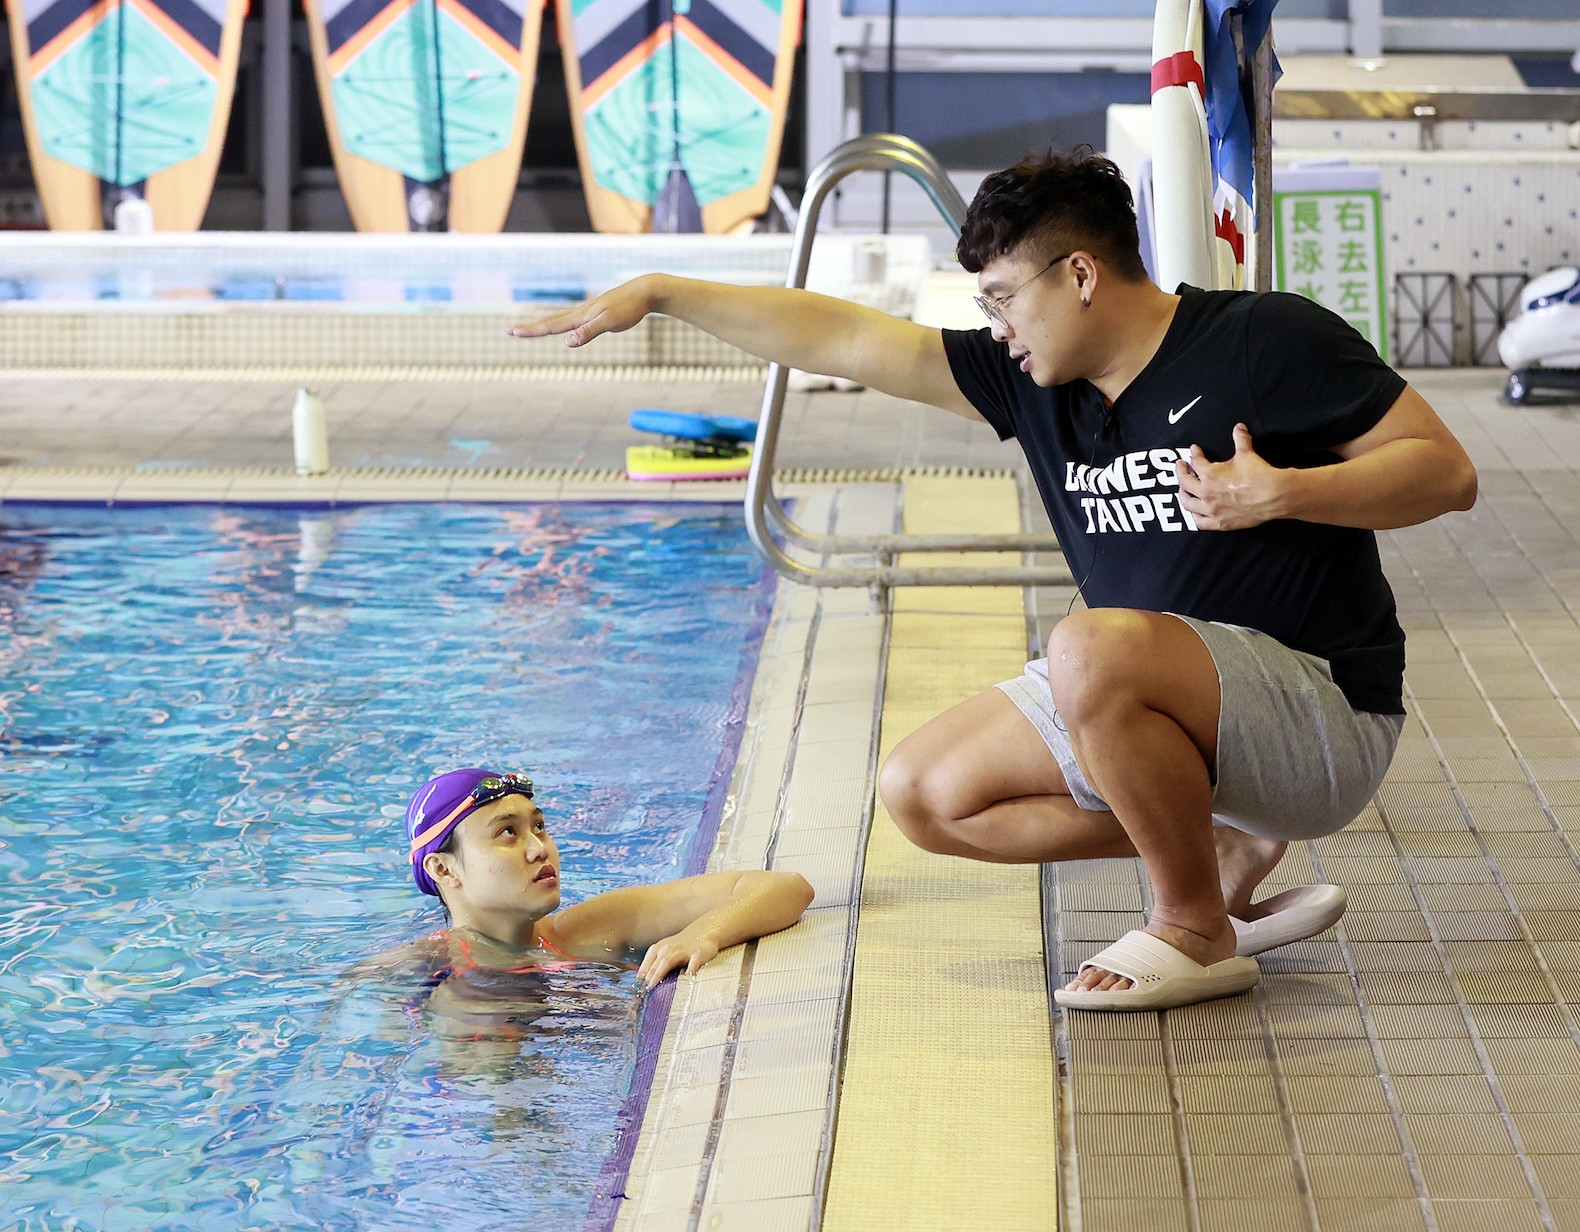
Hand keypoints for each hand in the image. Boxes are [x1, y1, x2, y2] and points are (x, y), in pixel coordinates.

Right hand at [508, 275, 659, 347]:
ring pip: (560, 321)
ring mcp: (589, 313)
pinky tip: (563, 330)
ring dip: (543, 326)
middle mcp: (581, 313)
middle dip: (530, 328)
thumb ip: (589, 332)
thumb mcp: (610, 322)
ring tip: (529, 329)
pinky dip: (562, 326)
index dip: (531, 330)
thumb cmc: (630, 307)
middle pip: (550, 322)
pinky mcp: (597, 314)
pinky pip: (574, 322)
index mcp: (581, 316)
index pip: (551, 325)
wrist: (645, 291)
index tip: (512, 331)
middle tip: (509, 330)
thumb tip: (567, 342)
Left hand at [637, 930, 719, 987]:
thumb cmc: (680, 948)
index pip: (646, 965)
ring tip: (653, 985)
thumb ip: (655, 965)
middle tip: (643, 990)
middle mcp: (668, 949)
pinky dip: (688, 971)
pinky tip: (685, 978)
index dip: (641, 978)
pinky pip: (692, 963)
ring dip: (658, 973)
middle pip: (655, 964)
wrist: (703, 933)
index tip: (638, 990)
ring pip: (668, 961)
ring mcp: (683, 951)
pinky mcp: (697, 954)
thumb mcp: (665, 952)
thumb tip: (644, 984)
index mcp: (658, 949)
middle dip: (648, 977)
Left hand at [1176, 423, 1286, 530]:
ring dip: (1183, 495)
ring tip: (1183, 490)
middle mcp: (1206, 493)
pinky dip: (1195, 517)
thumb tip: (1239, 428)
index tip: (1194, 450)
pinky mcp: (1220, 523)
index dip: (1194, 454)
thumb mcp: (1247, 454)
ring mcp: (1212, 510)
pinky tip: (1195, 512)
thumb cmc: (1260, 475)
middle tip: (1180, 466)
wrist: (1274, 495)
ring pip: (1187, 504)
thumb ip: (1240, 439)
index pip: (1195, 462)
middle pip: (1184, 482)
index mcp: (1210, 475)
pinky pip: (1200, 522)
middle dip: (1180, 472)